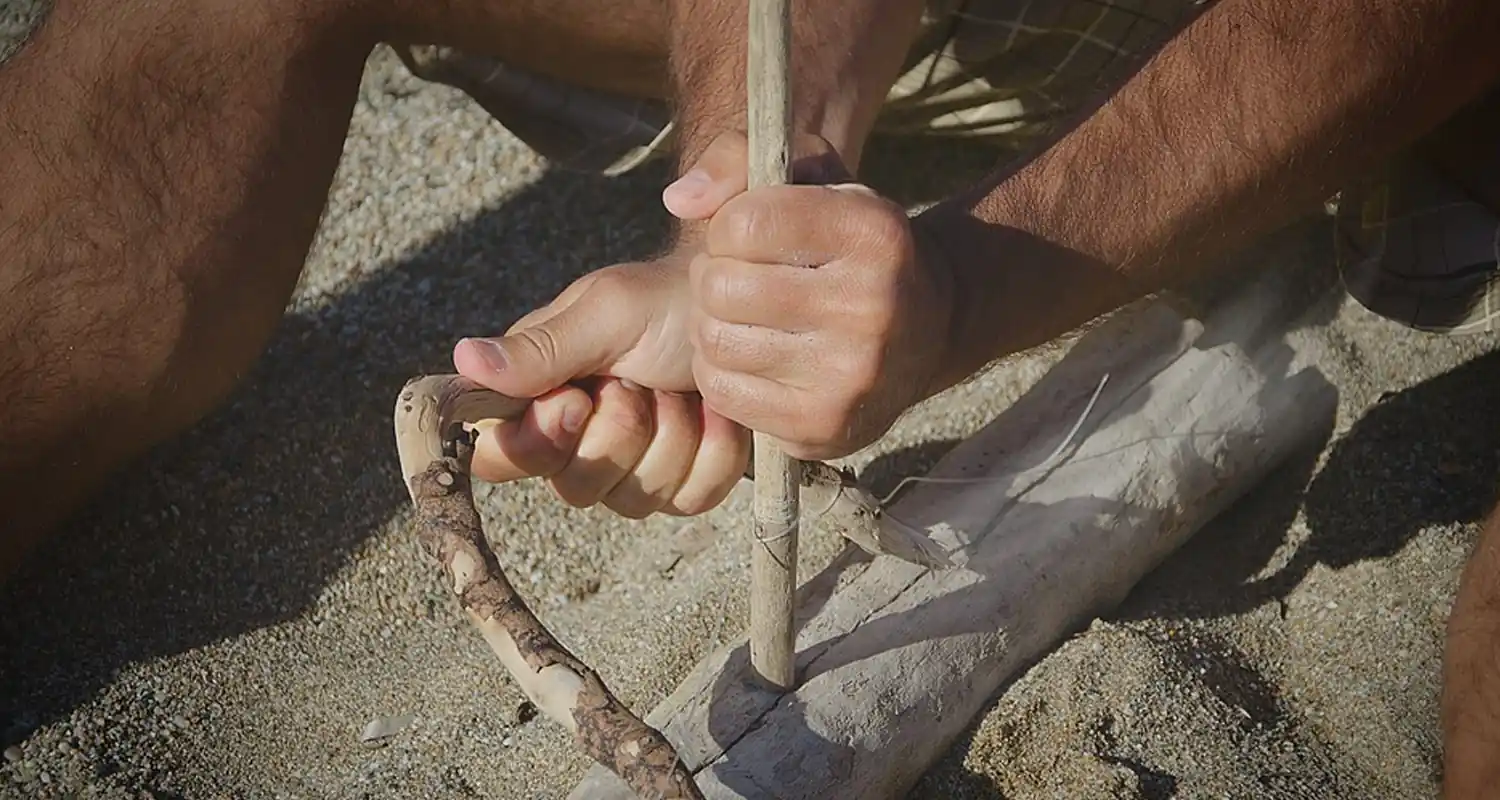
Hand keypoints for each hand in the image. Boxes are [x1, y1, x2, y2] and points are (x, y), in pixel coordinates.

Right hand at [451, 132, 850, 516]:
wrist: (742, 310)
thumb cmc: (664, 299)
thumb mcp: (604, 313)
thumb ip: (538, 349)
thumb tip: (462, 359)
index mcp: (537, 398)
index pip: (498, 458)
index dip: (537, 442)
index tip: (576, 399)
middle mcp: (575, 444)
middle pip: (574, 489)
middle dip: (621, 429)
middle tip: (640, 378)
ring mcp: (630, 472)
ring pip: (635, 500)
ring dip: (671, 435)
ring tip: (677, 386)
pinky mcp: (682, 485)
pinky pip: (690, 499)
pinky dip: (712, 451)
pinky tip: (714, 412)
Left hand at [687, 181, 955, 460]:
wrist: (928, 329)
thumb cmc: (848, 243)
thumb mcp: (813, 176)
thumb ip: (738, 159)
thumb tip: (679, 201)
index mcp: (872, 232)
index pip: (744, 224)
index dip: (728, 226)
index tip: (750, 235)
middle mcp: (870, 305)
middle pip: (721, 287)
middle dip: (715, 277)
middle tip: (739, 280)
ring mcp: (850, 374)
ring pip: (715, 342)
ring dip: (712, 326)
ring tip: (742, 317)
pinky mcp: (823, 425)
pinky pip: (723, 393)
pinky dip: (721, 373)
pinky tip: (750, 357)